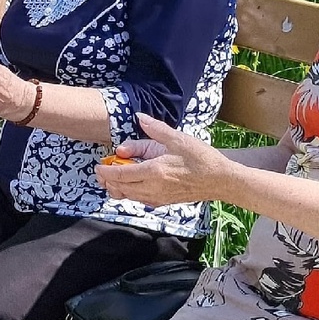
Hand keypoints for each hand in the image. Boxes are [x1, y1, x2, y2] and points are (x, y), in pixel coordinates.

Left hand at [95, 114, 226, 205]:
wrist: (220, 180)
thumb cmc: (201, 158)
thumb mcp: (178, 138)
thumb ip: (155, 129)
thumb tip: (139, 117)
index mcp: (154, 171)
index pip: (120, 174)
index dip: (105, 172)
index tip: (98, 166)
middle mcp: (153, 188)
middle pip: (120, 188)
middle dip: (107, 181)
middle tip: (101, 172)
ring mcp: (158, 197)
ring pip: (129, 196)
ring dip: (118, 188)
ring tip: (112, 178)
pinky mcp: (164, 202)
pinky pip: (140, 200)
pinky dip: (130, 193)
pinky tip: (131, 184)